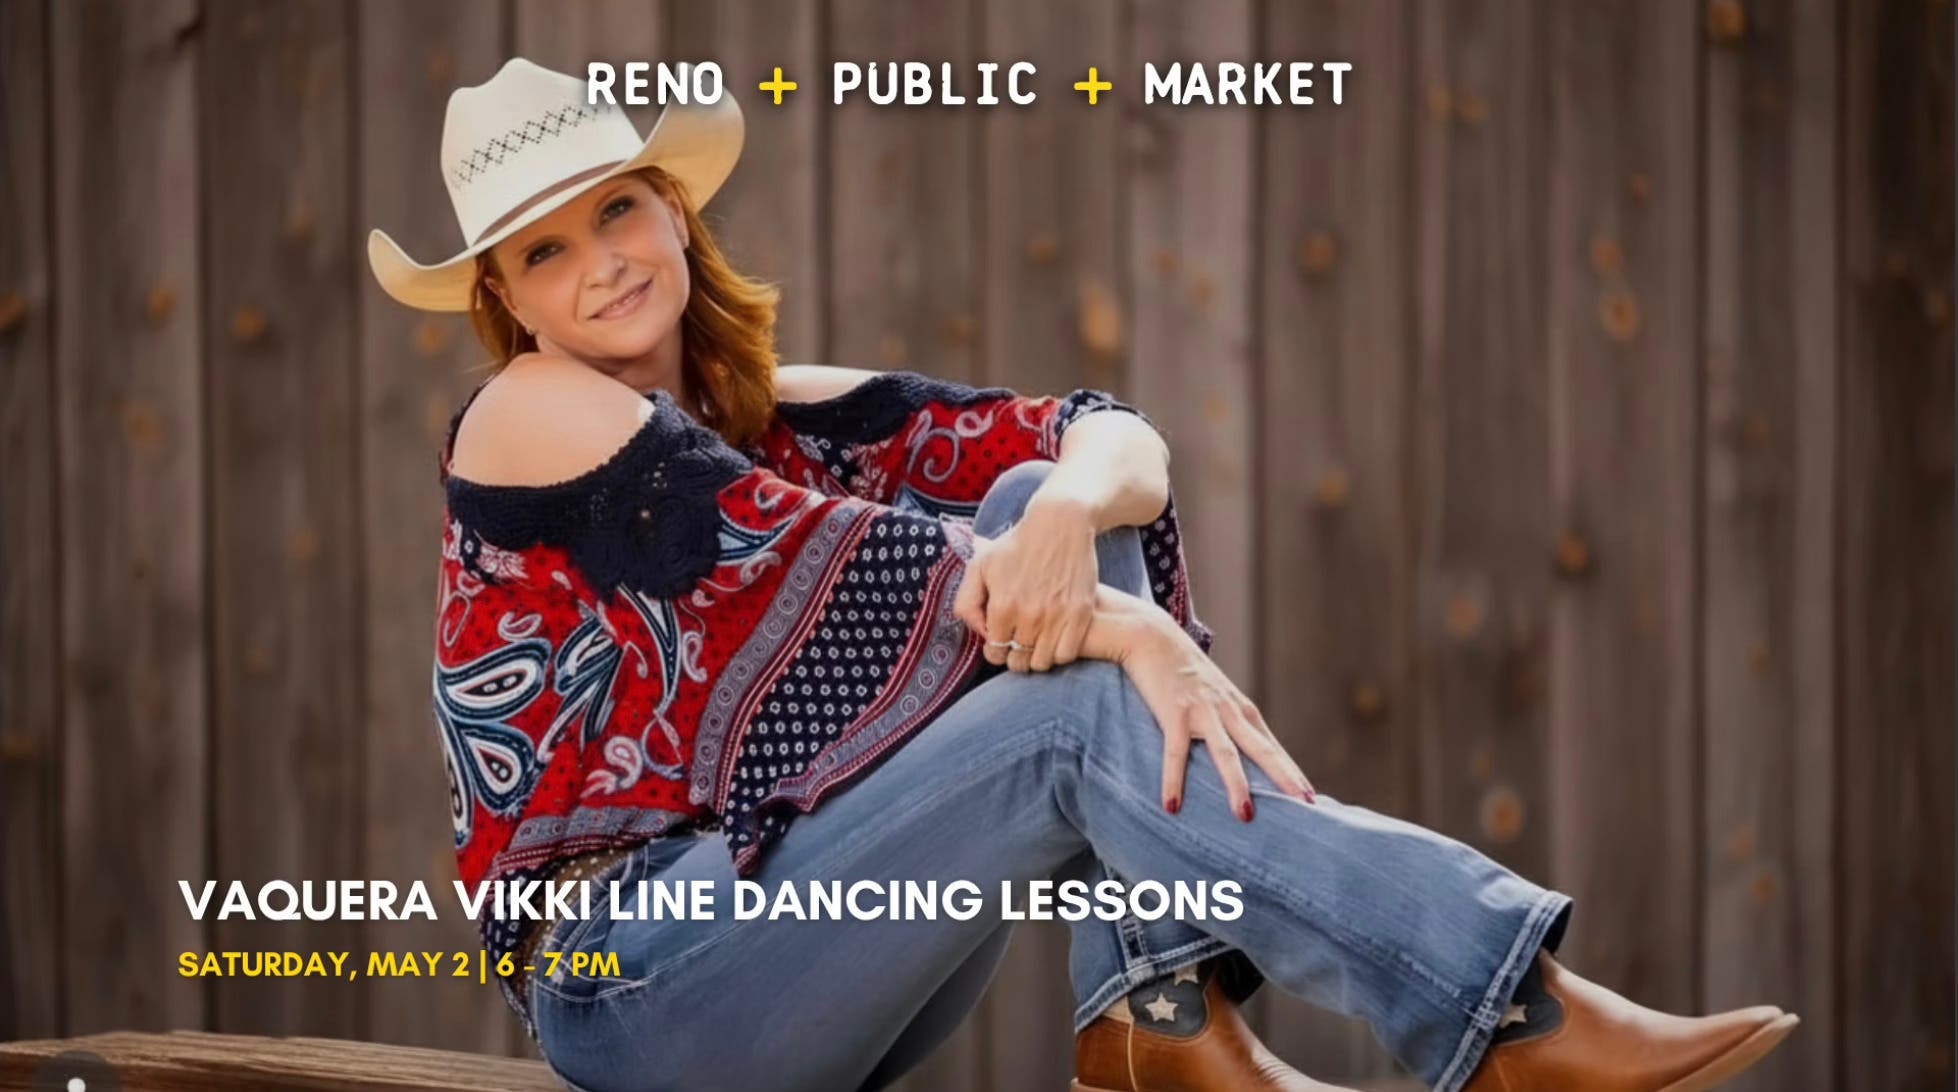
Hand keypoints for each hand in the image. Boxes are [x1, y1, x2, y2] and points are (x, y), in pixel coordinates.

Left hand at [953, 492, 1098, 672]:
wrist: (1060, 523)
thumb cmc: (1017, 544)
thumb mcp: (979, 565)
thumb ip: (967, 602)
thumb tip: (980, 632)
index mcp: (1003, 606)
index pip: (995, 654)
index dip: (996, 650)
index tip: (1001, 640)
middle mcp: (1030, 615)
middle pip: (1019, 662)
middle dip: (1015, 656)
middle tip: (1018, 642)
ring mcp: (1058, 616)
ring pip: (1043, 662)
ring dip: (1037, 657)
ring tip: (1036, 642)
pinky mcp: (1081, 613)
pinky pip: (1067, 653)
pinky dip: (1058, 653)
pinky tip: (1054, 638)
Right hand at [1092, 590, 1316, 819]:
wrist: (1152, 635)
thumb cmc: (1182, 669)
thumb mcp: (1214, 693)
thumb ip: (1227, 719)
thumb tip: (1238, 750)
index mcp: (1240, 709)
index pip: (1271, 746)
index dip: (1291, 772)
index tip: (1311, 799)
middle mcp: (1228, 710)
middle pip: (1262, 750)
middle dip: (1284, 779)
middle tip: (1303, 806)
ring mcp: (1202, 711)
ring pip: (1226, 754)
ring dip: (1237, 786)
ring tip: (1246, 816)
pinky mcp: (1173, 712)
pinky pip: (1176, 752)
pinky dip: (1174, 780)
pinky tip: (1172, 806)